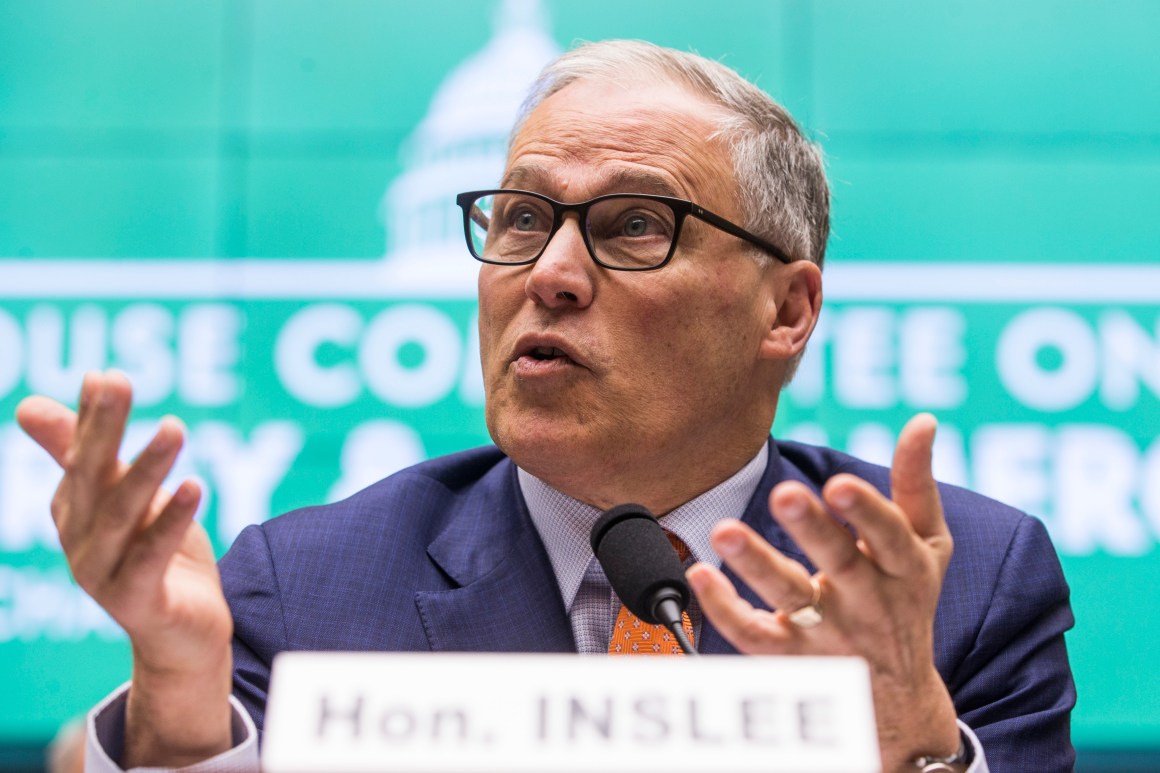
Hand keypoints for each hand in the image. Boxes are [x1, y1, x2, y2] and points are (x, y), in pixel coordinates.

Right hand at [16, 371, 233, 766]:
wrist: (182, 635)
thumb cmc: (157, 556)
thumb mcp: (129, 498)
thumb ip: (91, 452)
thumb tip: (43, 398)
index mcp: (76, 509)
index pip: (83, 454)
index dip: (92, 417)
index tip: (105, 375)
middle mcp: (80, 539)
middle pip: (91, 477)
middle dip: (102, 429)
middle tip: (119, 382)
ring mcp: (102, 573)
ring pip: (122, 514)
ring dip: (147, 468)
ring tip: (174, 427)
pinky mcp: (136, 600)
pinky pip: (152, 556)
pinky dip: (171, 520)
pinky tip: (194, 485)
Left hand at [688, 414, 960, 772]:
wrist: (898, 703)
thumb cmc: (906, 603)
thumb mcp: (926, 548)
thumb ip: (917, 485)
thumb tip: (924, 421)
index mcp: (904, 568)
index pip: (892, 537)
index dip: (869, 511)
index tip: (840, 482)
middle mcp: (867, 602)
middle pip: (839, 564)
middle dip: (813, 529)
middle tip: (784, 493)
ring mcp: (827, 634)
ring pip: (789, 598)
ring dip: (756, 564)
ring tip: (724, 530)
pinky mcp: (789, 658)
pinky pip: (752, 635)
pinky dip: (724, 608)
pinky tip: (698, 575)